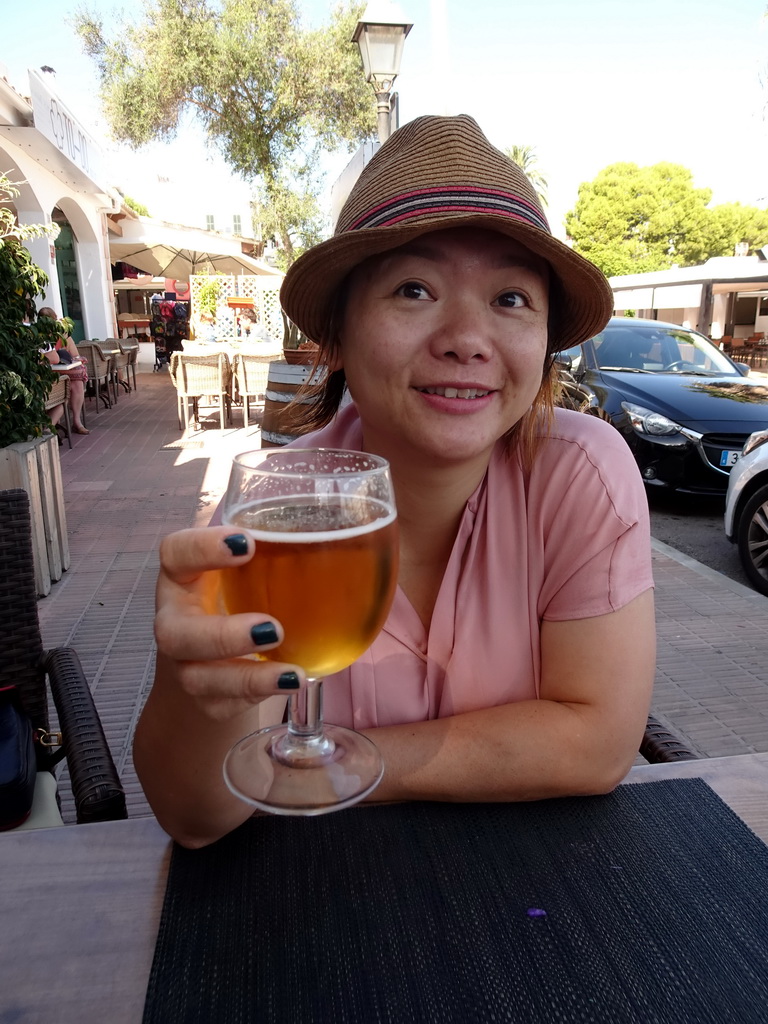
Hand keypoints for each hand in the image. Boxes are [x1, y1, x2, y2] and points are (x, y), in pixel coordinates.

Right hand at [154, 526, 305, 721]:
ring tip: (293, 674)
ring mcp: (185, 663)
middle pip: (174, 633)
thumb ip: (276, 549)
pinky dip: (257, 697)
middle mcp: (176, 620)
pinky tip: (290, 685)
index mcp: (183, 577)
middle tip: (272, 629)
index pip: (175, 553)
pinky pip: (222, 704)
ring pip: (198, 678)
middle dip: (222, 635)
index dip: (202, 548)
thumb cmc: (237, 595)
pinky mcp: (204, 696)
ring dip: (247, 678)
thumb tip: (344, 528)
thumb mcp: (247, 567)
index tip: (247, 542)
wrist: (213, 656)